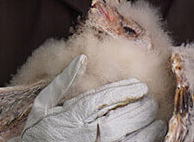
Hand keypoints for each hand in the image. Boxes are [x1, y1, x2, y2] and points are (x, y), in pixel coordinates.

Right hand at [11, 55, 165, 141]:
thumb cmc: (36, 132)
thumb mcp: (43, 104)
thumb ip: (63, 82)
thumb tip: (82, 59)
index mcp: (72, 115)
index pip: (106, 99)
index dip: (127, 91)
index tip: (140, 86)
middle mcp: (86, 133)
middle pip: (122, 118)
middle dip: (141, 108)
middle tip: (151, 102)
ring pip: (130, 138)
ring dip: (147, 129)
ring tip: (156, 121)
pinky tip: (149, 138)